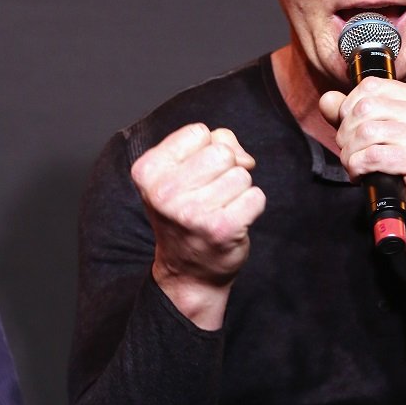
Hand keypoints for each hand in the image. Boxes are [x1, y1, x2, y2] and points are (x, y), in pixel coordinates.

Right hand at [131, 123, 265, 327]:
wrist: (188, 271)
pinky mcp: (221, 229)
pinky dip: (251, 207)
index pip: (199, 132)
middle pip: (223, 152)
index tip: (196, 176)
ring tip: (220, 209)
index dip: (207, 150)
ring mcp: (192, 212)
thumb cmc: (186, 216)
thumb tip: (242, 154)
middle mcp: (165, 193)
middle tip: (212, 194)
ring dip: (238, 191)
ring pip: (241, 174)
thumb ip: (212, 144)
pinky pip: (256, 197)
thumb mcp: (180, 173)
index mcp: (148, 171)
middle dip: (226, 169)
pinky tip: (233, 221)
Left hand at [319, 78, 405, 248]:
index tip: (351, 132)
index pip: (372, 86)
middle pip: (365, 108)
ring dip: (350, 154)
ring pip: (366, 132)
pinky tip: (362, 176)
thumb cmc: (405, 176)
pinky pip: (373, 156)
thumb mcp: (379, 138)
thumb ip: (352, 116)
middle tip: (351, 154)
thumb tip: (328, 99)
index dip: (349, 109)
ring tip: (356, 167)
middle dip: (346, 134)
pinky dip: (358, 168)